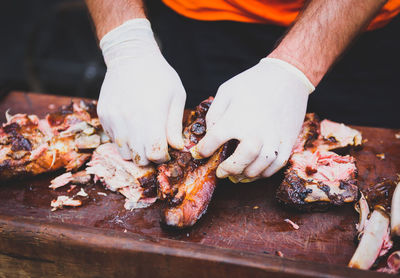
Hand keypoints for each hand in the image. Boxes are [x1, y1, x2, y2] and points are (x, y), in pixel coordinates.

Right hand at [98, 19, 185, 164]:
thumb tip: (176, 147)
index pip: (155, 154)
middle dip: (150, 157)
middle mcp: (130, 120)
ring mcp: (114, 118)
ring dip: (135, 150)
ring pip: (124, 152)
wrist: (130, 55)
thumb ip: (175, 125)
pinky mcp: (103, 115)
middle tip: (156, 146)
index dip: (163, 157)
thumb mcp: (176, 96)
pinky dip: (123, 139)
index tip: (167, 151)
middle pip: (139, 158)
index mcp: (152, 115)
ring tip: (143, 137)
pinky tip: (131, 125)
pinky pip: (112, 139)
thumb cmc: (159, 75)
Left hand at [196, 58, 313, 178]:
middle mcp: (254, 133)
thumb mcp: (226, 91)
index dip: (202, 151)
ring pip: (258, 168)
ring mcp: (273, 139)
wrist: (287, 76)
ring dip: (245, 175)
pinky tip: (255, 171)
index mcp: (235, 120)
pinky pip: (276, 165)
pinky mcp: (288, 142)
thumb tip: (210, 133)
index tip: (199, 153)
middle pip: (238, 162)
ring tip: (237, 175)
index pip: (212, 143)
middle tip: (220, 172)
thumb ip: (214, 114)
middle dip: (227, 170)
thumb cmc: (252, 82)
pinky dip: (265, 173)